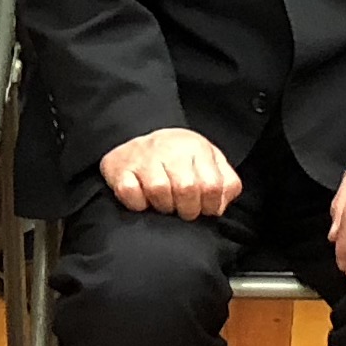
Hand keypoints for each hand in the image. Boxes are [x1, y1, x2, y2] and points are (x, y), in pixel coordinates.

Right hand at [101, 127, 242, 217]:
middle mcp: (170, 150)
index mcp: (196, 148)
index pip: (212, 186)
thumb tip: (220, 205)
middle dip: (187, 209)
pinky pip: (130, 192)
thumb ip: (226, 183)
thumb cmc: (177, 158)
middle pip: (186, 189)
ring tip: (164, 204)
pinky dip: (137, 203)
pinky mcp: (120, 167)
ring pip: (158, 190)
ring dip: (163, 206)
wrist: (136, 136)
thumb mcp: (209, 162)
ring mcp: (143, 158)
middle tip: (183, 210)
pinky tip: (143, 200)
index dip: (210, 206)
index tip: (204, 209)